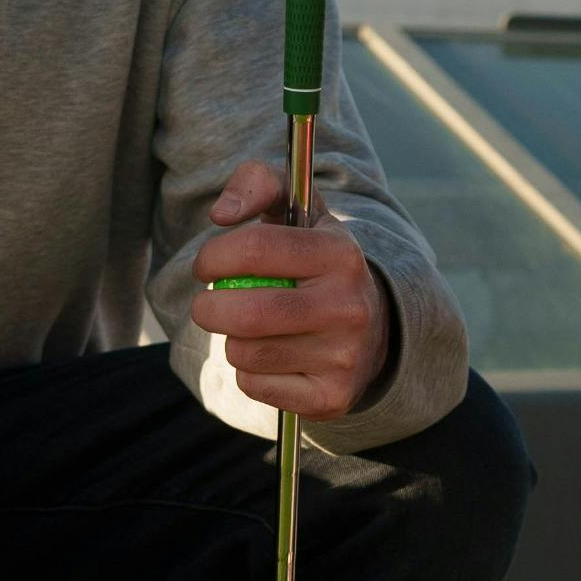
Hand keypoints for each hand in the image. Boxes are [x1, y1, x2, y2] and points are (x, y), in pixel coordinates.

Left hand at [189, 158, 394, 418]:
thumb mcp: (299, 213)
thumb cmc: (317, 263)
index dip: (212, 256)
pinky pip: (256, 386)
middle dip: (207, 308)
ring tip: (252, 331)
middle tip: (208, 304)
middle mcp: (349, 306)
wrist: (374, 330)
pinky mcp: (332, 397)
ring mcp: (344, 356)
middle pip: (245, 313)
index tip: (206, 265)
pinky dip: (249, 374)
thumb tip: (222, 214)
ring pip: (245, 352)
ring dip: (231, 342)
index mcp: (341, 254)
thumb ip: (257, 183)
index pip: (253, 249)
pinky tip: (272, 359)